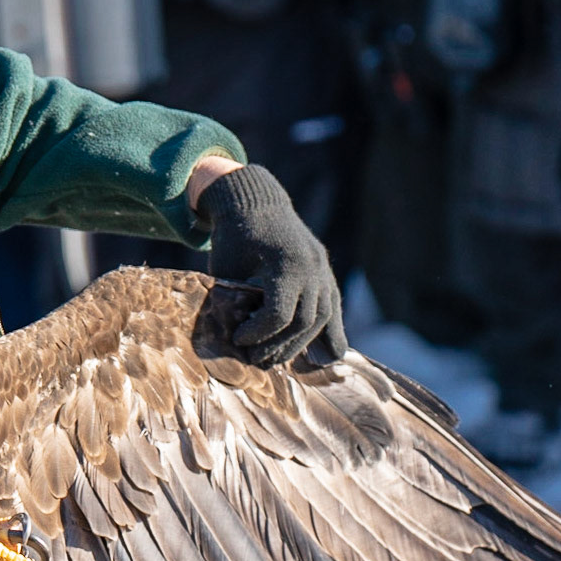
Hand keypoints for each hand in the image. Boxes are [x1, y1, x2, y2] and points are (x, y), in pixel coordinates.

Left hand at [196, 164, 346, 364]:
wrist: (255, 201)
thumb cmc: (233, 236)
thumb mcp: (226, 268)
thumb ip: (236, 302)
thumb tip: (236, 343)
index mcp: (286, 264)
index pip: (279, 315)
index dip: (258, 333)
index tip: (239, 339)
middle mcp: (312, 267)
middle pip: (304, 322)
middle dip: (280, 346)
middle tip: (255, 359)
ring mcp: (323, 268)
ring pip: (323, 318)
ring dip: (301, 344)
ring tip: (276, 358)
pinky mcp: (325, 271)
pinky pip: (333, 306)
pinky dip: (330, 331)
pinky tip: (327, 355)